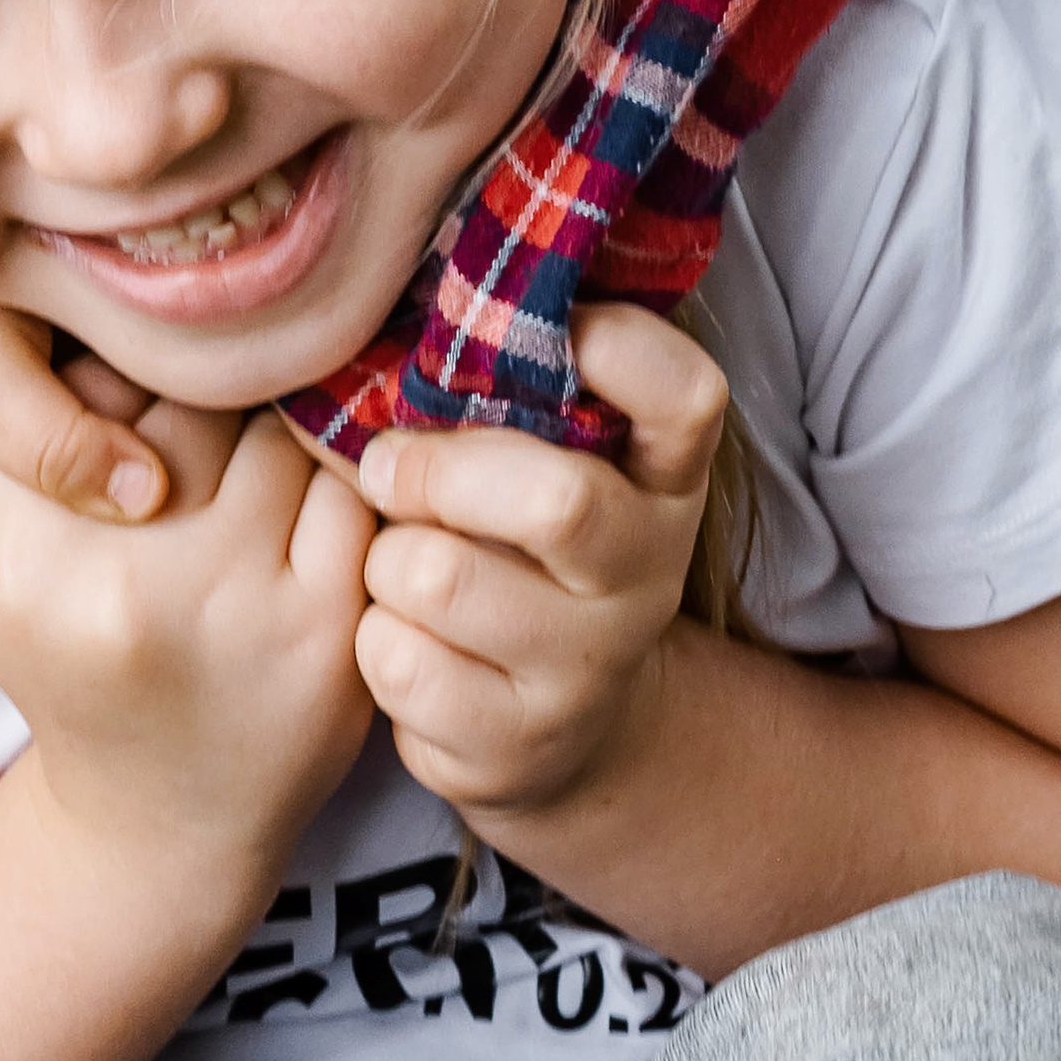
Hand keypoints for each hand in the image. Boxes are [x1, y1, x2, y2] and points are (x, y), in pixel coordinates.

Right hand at [0, 395, 374, 900]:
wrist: (156, 825)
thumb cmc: (70, 675)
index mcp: (23, 561)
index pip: (92, 385)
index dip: (126, 374)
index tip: (137, 396)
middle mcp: (126, 586)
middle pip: (191, 398)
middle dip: (205, 392)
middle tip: (211, 412)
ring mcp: (236, 608)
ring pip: (276, 431)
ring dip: (275, 427)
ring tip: (260, 451)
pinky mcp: (326, 631)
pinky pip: (347, 492)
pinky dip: (336, 479)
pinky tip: (313, 496)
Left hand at [352, 304, 725, 827]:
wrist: (560, 727)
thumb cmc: (525, 545)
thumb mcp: (548, 460)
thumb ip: (509, 387)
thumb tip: (403, 311)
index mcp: (664, 480)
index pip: (687, 394)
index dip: (616, 345)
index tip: (547, 334)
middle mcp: (646, 576)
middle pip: (555, 501)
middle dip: (437, 471)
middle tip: (387, 465)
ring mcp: (586, 672)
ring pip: (436, 578)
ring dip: (386, 560)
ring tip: (404, 565)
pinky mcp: (514, 750)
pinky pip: (396, 662)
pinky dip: (373, 639)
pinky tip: (407, 640)